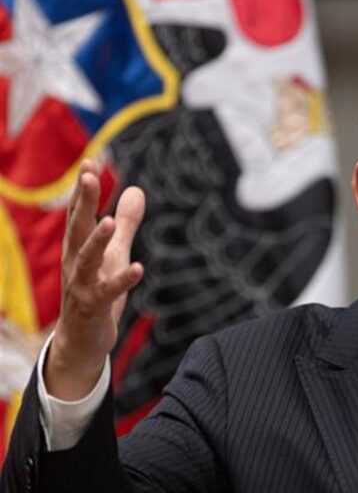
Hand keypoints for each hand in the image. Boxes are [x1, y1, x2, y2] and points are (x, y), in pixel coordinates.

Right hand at [44, 160, 144, 400]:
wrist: (81, 340)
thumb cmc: (96, 291)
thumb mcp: (114, 254)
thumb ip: (128, 224)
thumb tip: (137, 190)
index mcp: (79, 248)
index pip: (79, 214)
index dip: (85, 189)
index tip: (89, 161)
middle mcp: (75, 263)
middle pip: (77, 228)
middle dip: (83, 202)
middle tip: (88, 175)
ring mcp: (80, 286)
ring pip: (85, 260)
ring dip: (96, 240)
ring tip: (110, 221)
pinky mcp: (92, 307)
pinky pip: (106, 293)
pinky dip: (121, 280)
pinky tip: (138, 269)